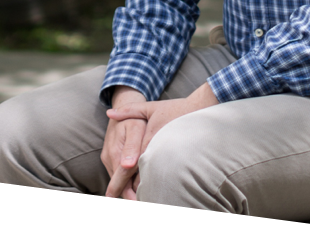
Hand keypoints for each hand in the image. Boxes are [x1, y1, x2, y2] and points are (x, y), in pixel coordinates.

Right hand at [102, 87, 147, 199]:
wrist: (124, 108)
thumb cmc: (134, 118)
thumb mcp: (135, 128)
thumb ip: (132, 147)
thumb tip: (127, 166)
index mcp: (115, 153)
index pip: (120, 179)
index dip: (129, 194)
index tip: (137, 201)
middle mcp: (108, 158)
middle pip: (118, 184)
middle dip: (129, 195)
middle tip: (143, 200)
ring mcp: (109, 159)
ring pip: (119, 180)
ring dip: (129, 189)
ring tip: (142, 197)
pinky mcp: (112, 158)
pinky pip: (119, 174)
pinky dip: (127, 182)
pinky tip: (138, 186)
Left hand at [104, 82, 218, 196]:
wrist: (200, 109)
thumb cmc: (174, 109)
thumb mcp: (150, 108)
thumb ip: (128, 111)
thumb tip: (109, 113)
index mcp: (148, 139)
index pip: (130, 166)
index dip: (120, 181)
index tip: (111, 194)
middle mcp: (158, 150)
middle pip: (141, 176)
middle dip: (130, 191)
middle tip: (123, 201)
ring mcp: (169, 157)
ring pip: (154, 179)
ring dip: (145, 190)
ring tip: (136, 200)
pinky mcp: (179, 160)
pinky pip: (165, 176)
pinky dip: (158, 184)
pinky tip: (155, 192)